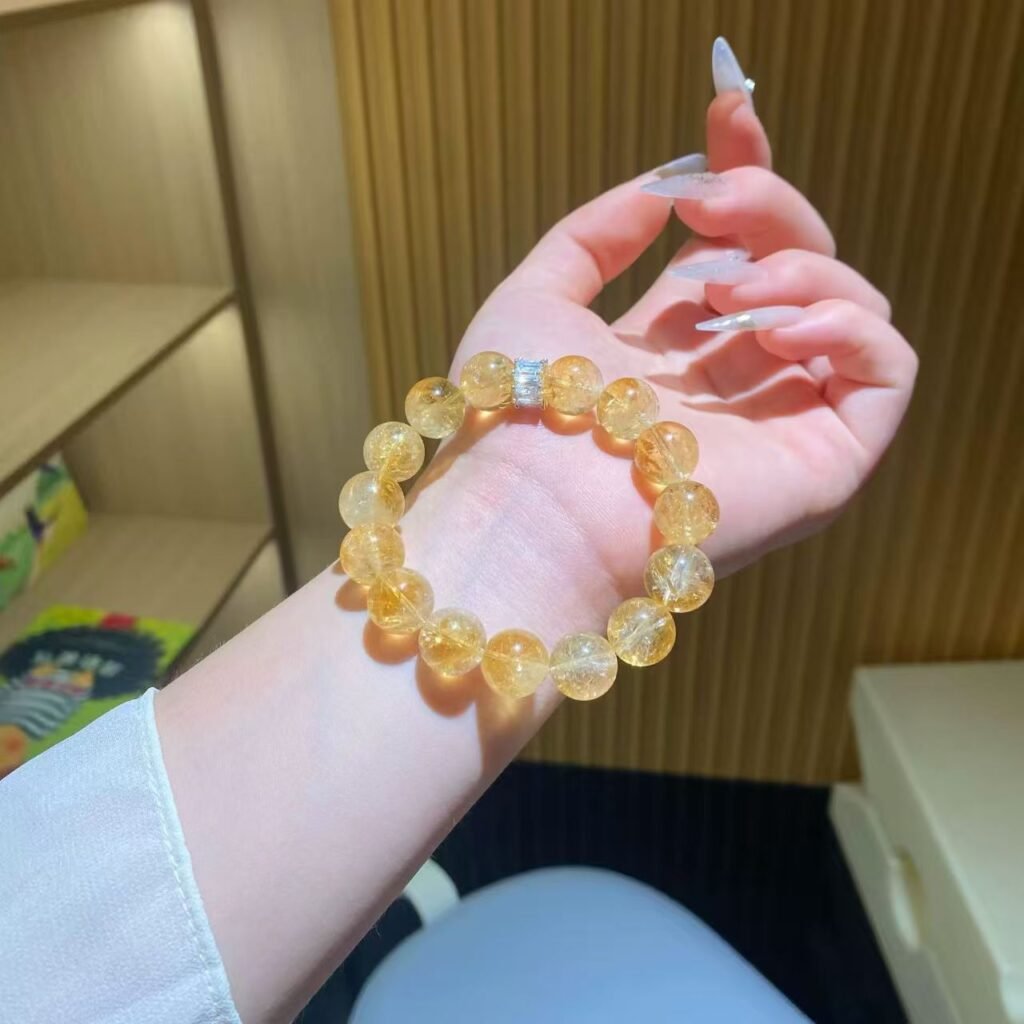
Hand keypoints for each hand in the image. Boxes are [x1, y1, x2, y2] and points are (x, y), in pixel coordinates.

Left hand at [404, 92, 915, 634]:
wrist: (532, 507)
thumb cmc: (520, 412)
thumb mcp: (537, 297)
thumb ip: (595, 234)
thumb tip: (661, 186)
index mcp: (673, 346)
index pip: (738, 247)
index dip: (746, 176)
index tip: (727, 110)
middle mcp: (734, 380)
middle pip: (799, 262)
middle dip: (767, 207)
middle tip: (708, 208)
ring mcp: (784, 420)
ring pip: (849, 306)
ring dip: (799, 267)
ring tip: (726, 292)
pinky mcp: (827, 460)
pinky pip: (886, 370)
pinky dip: (849, 325)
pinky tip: (779, 327)